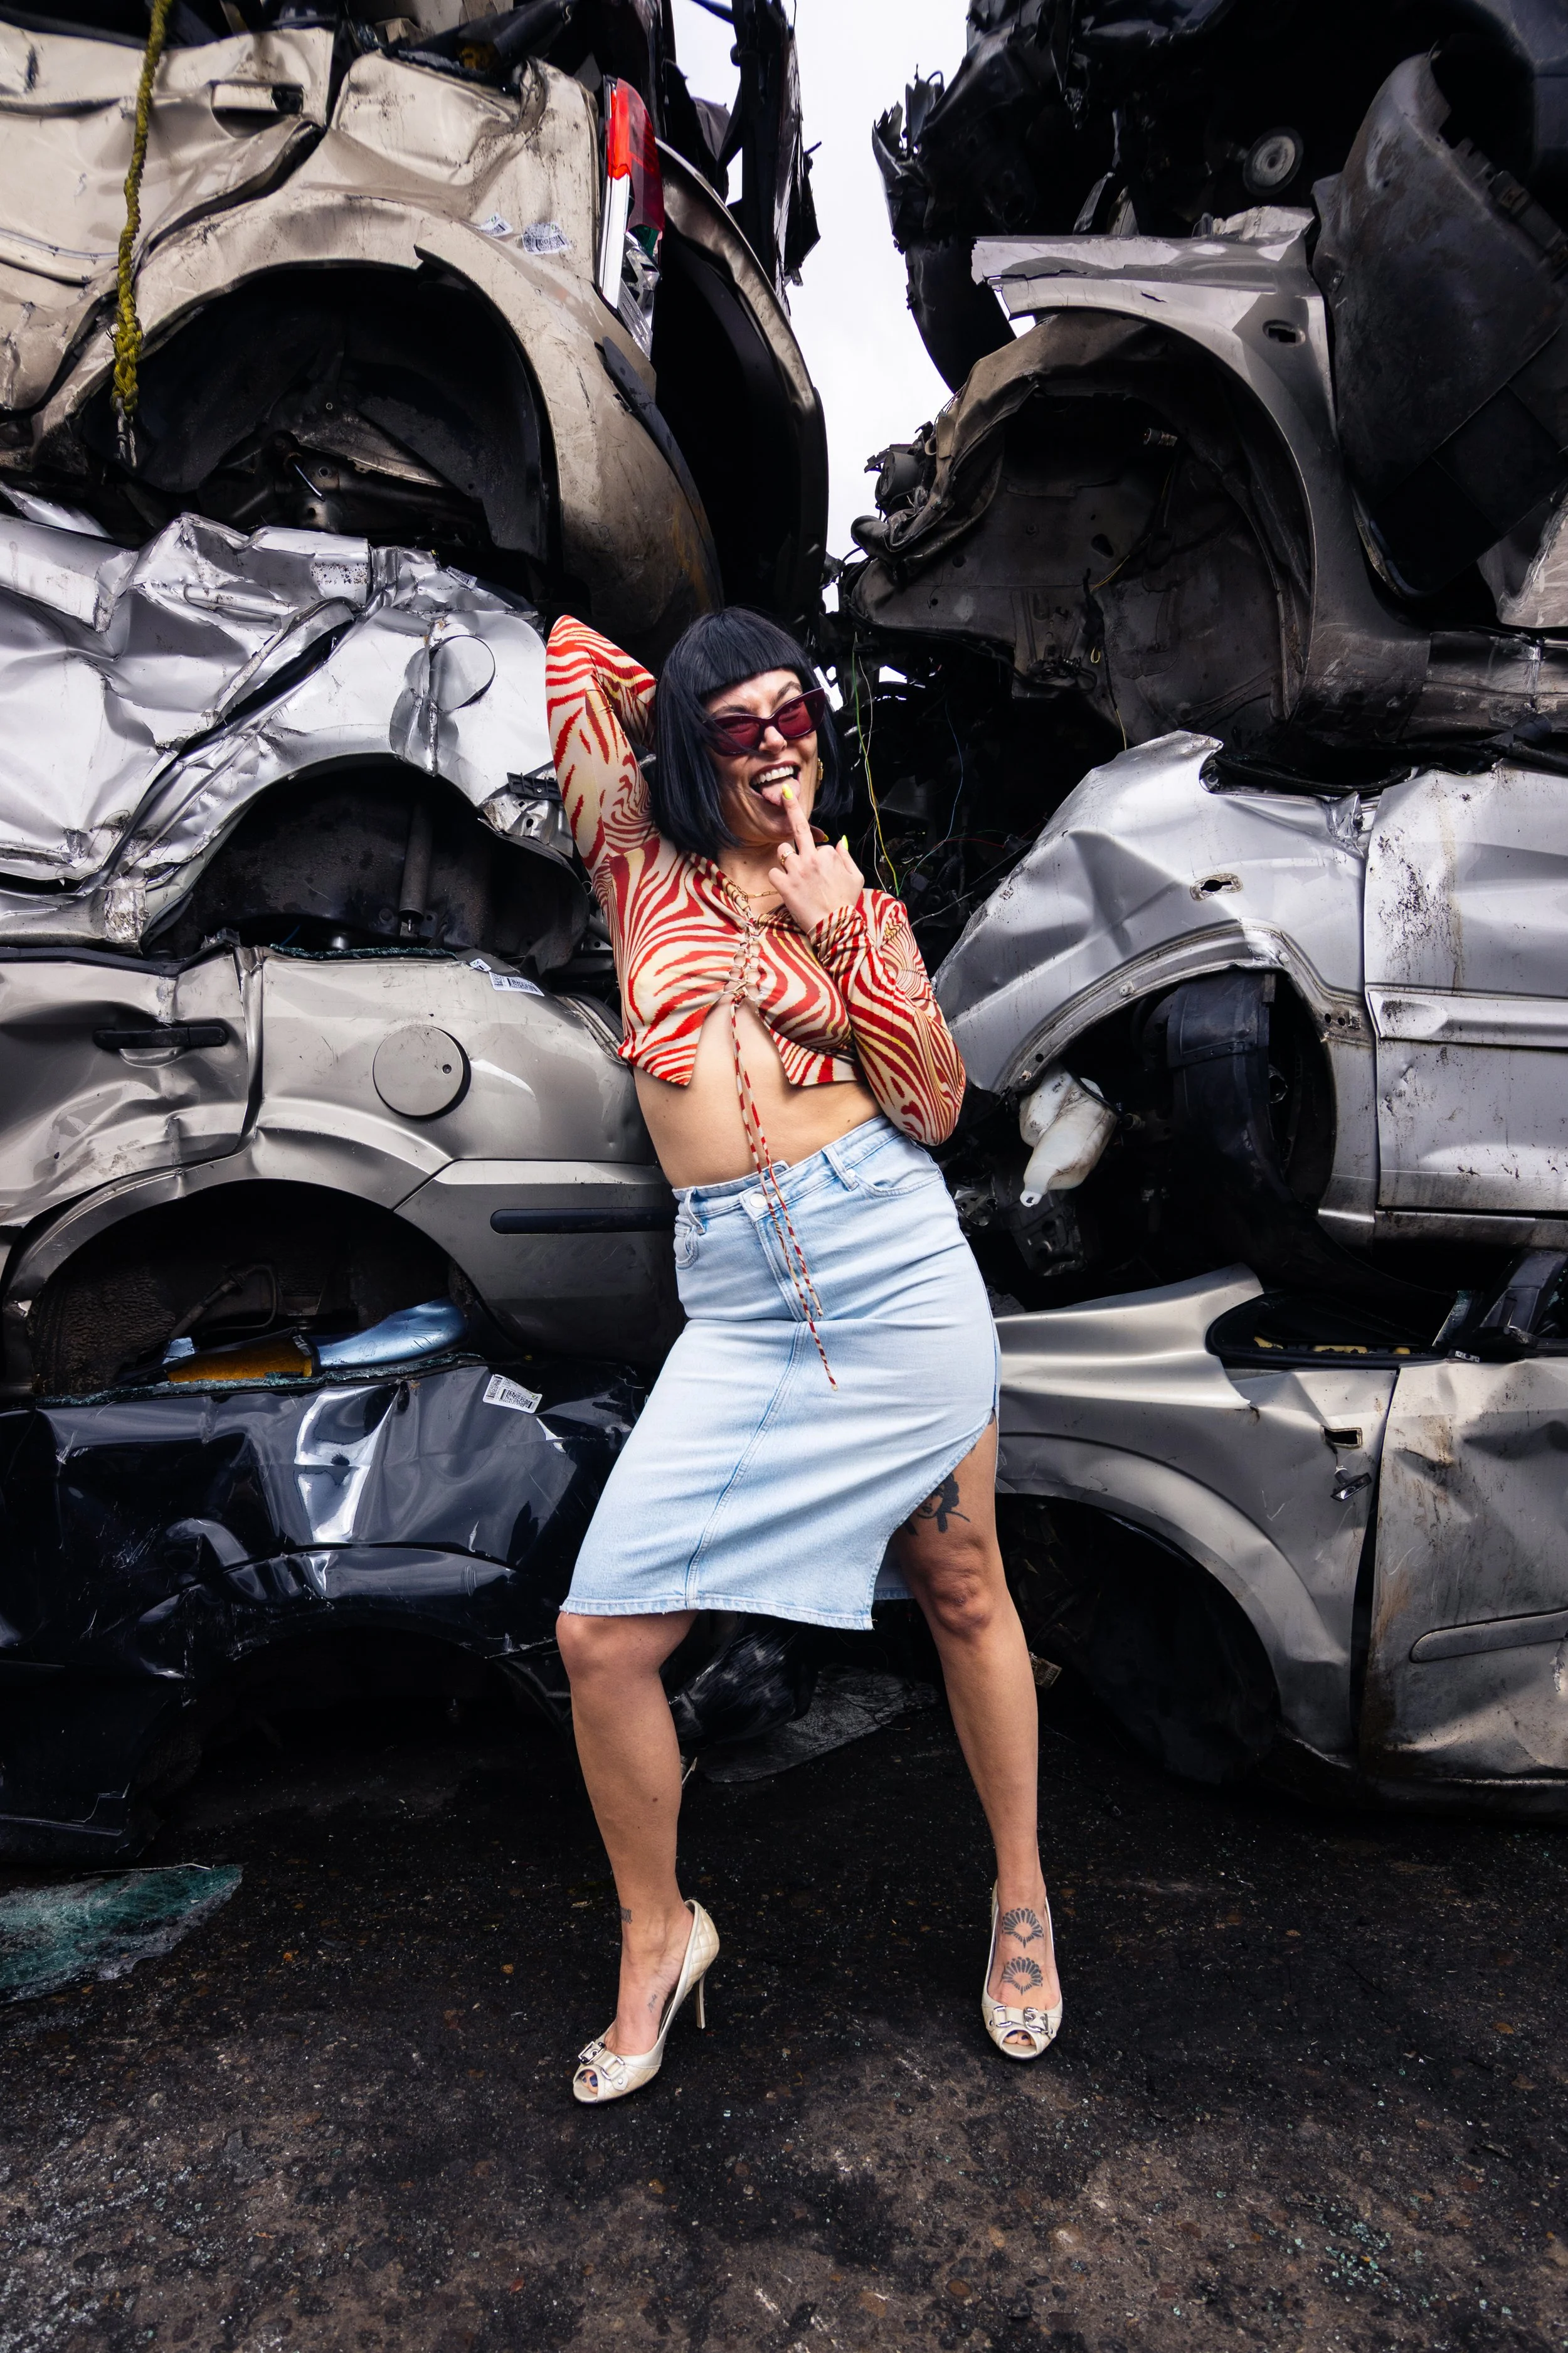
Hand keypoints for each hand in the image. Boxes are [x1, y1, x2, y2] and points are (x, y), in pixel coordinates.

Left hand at [767, 785, 862, 932]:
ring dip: (786, 859)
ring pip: (782, 851)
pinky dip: (777, 879)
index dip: (821, 857)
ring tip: (795, 875)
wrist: (835, 926)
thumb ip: (846, 857)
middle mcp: (811, 858)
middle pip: (799, 828)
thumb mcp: (856, 877)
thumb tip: (840, 841)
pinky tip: (786, 888)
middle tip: (785, 792)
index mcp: (829, 854)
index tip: (825, 872)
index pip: (821, 845)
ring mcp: (796, 870)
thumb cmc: (846, 903)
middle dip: (792, 807)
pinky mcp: (783, 884)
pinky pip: (772, 872)